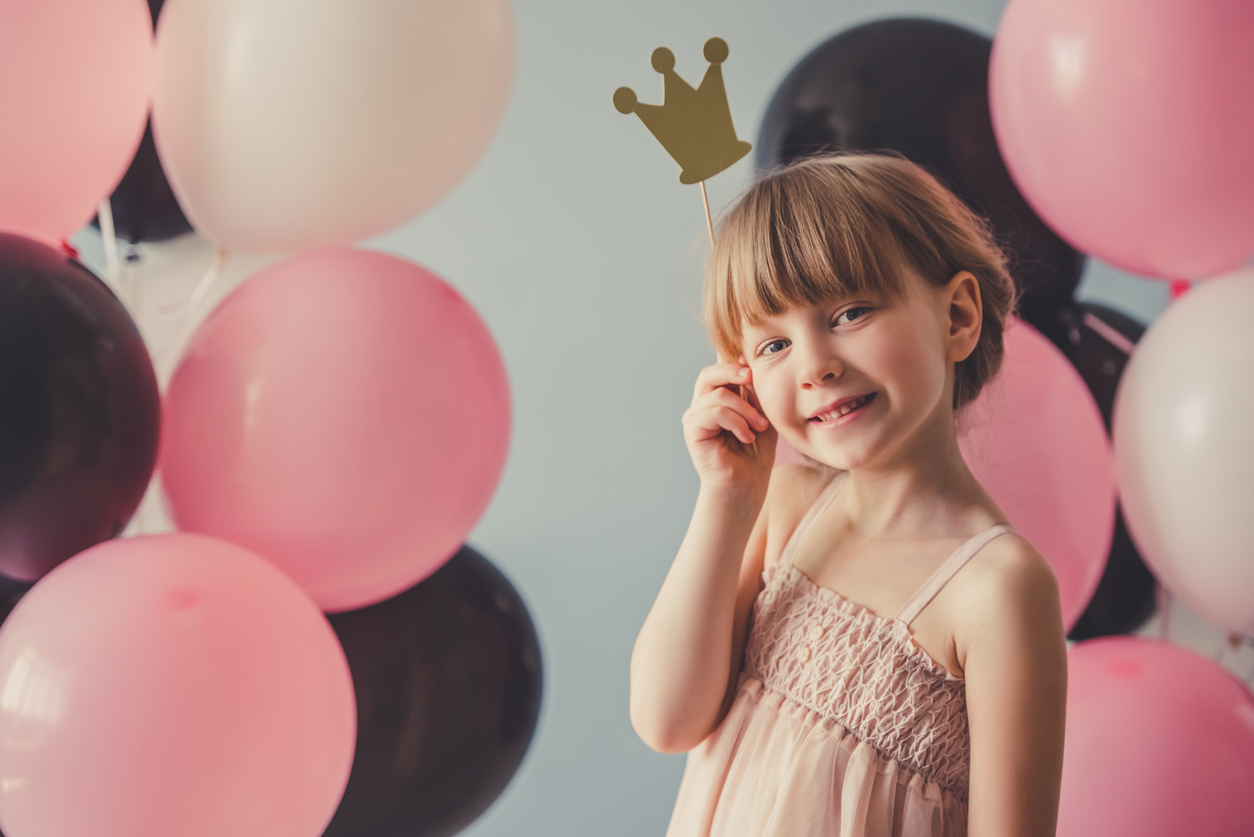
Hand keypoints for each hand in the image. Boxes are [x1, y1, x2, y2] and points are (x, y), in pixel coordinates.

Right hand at [682, 358, 776, 492]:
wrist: (746, 485)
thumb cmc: (755, 453)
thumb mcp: (761, 415)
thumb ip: (754, 392)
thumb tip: (748, 365)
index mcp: (719, 397)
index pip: (719, 368)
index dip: (733, 361)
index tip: (753, 365)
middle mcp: (703, 404)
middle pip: (710, 373)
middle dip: (733, 371)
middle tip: (752, 378)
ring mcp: (695, 416)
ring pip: (718, 394)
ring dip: (745, 409)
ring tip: (759, 427)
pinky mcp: (692, 429)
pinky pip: (715, 412)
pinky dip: (736, 422)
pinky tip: (746, 436)